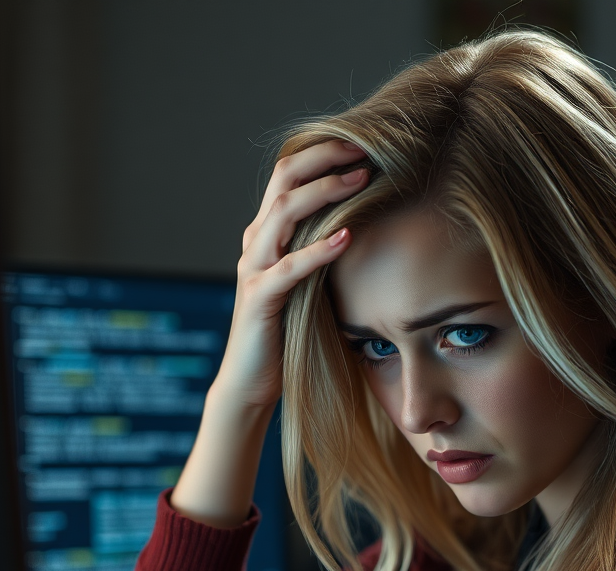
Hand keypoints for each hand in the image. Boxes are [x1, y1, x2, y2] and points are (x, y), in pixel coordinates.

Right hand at [217, 138, 369, 409]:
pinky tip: (345, 238)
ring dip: (325, 193)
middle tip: (365, 149)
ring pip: (283, 215)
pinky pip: (288, 269)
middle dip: (325, 159)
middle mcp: (255, 243)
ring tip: (361, 180)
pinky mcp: (259, 300)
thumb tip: (362, 228)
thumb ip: (319, 253)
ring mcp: (253, 269)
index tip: (363, 144)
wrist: (250, 381)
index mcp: (266, 235)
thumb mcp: (306, 284)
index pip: (289, 176)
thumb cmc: (285, 334)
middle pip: (284, 181)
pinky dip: (317, 251)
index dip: (323, 154)